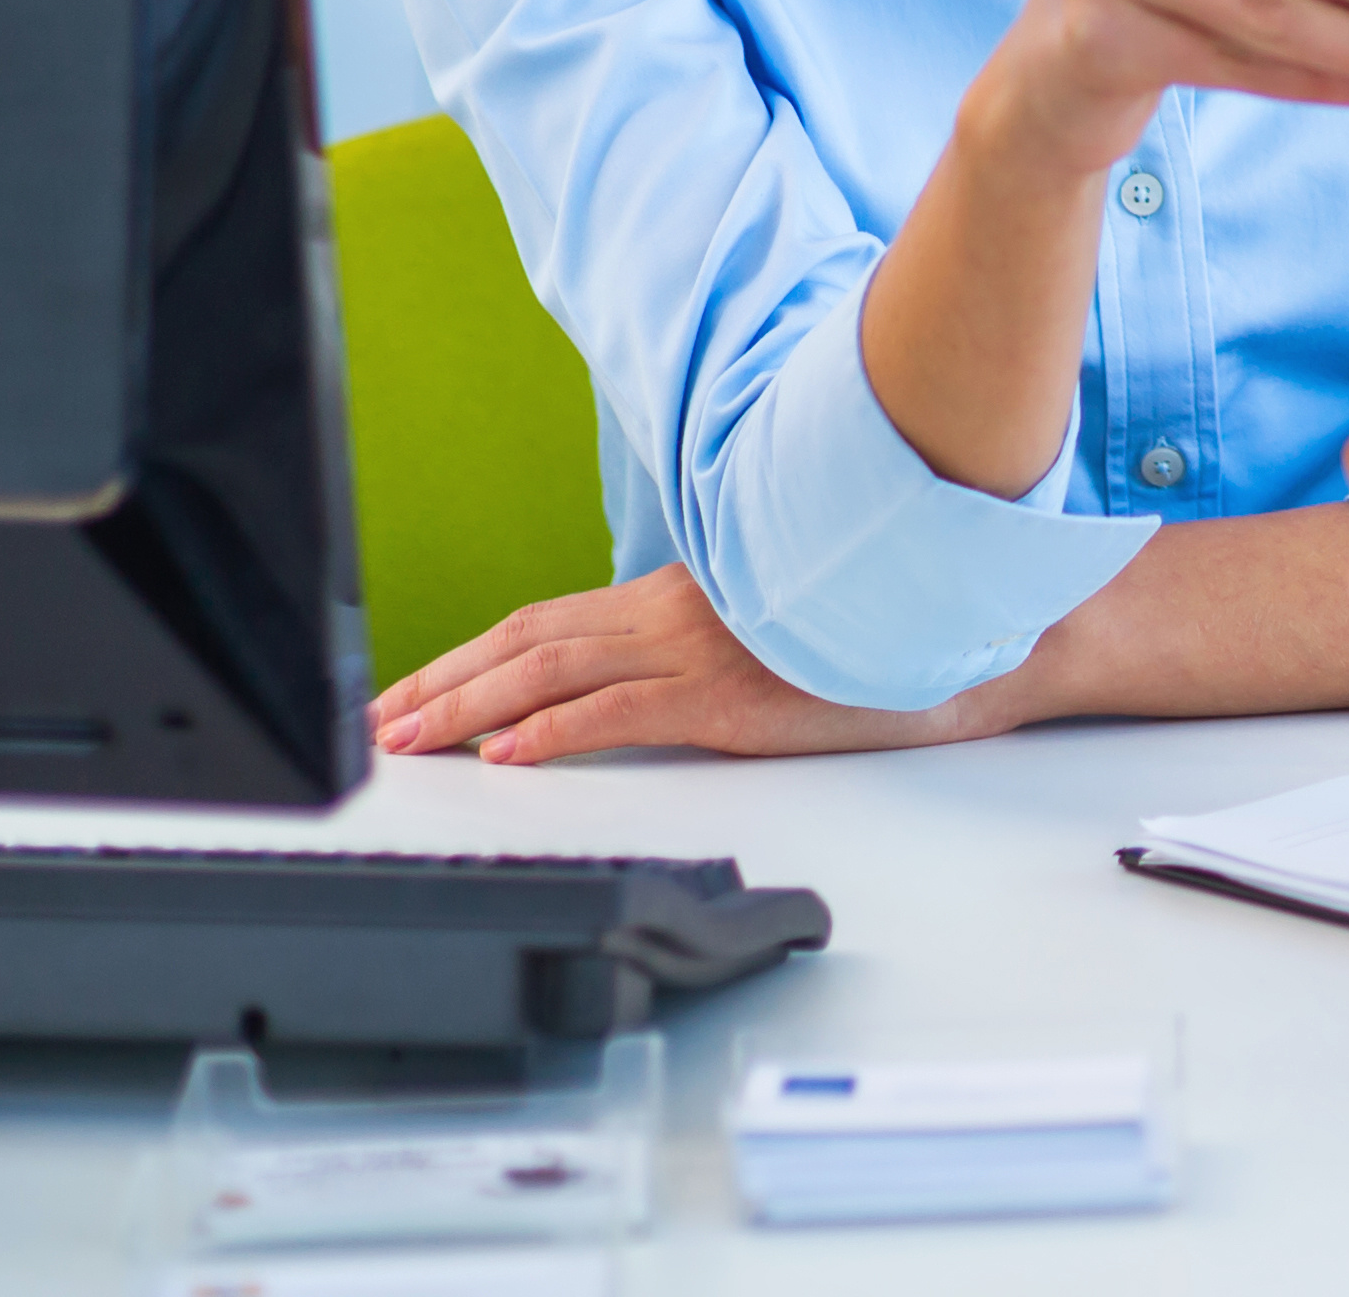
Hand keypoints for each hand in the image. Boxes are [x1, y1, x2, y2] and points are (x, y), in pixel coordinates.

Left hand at [370, 562, 975, 765]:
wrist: (969, 640)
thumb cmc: (878, 641)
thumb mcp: (774, 630)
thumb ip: (705, 640)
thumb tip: (647, 678)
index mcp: (685, 592)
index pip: (548, 621)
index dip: (470, 656)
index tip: (413, 691)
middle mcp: (679, 610)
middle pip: (530, 640)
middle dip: (443, 683)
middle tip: (379, 723)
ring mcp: (703, 648)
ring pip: (554, 670)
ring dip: (470, 708)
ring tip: (411, 742)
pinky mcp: (732, 696)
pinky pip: (621, 711)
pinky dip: (553, 731)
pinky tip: (508, 755)